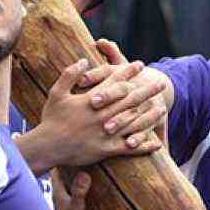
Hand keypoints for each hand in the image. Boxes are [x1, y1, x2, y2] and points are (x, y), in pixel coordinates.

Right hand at [26, 55, 163, 168]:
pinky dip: (143, 145)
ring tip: (163, 108)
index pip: (114, 82)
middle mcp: (102, 114)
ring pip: (133, 121)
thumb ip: (69, 75)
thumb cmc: (50, 119)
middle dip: (146, 90)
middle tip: (161, 83)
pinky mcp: (106, 149)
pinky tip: (156, 143)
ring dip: (149, 114)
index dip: (128, 72)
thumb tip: (83, 60)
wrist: (47, 146)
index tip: (140, 65)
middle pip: (129, 100)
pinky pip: (129, 147)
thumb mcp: (56, 93)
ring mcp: (106, 132)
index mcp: (91, 100)